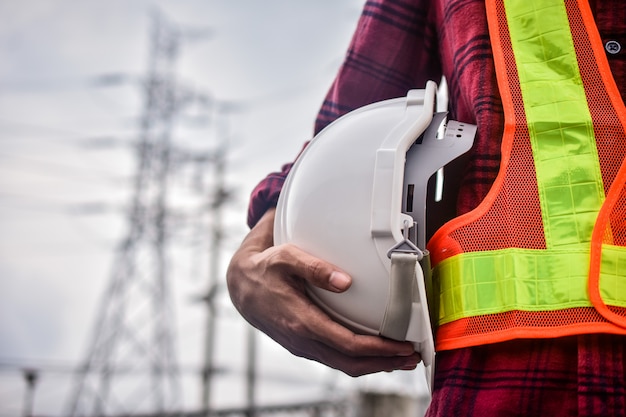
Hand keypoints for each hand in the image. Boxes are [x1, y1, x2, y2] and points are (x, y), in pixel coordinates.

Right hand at [226, 208, 421, 376]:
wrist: (240, 287)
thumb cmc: (264, 269)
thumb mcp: (286, 258)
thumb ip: (315, 267)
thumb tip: (345, 281)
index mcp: (301, 321)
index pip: (348, 344)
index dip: (379, 350)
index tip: (403, 347)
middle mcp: (303, 340)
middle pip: (351, 363)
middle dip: (385, 363)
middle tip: (413, 358)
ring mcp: (302, 346)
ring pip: (343, 365)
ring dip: (374, 365)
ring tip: (400, 359)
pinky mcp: (303, 345)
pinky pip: (334, 359)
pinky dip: (358, 360)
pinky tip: (373, 353)